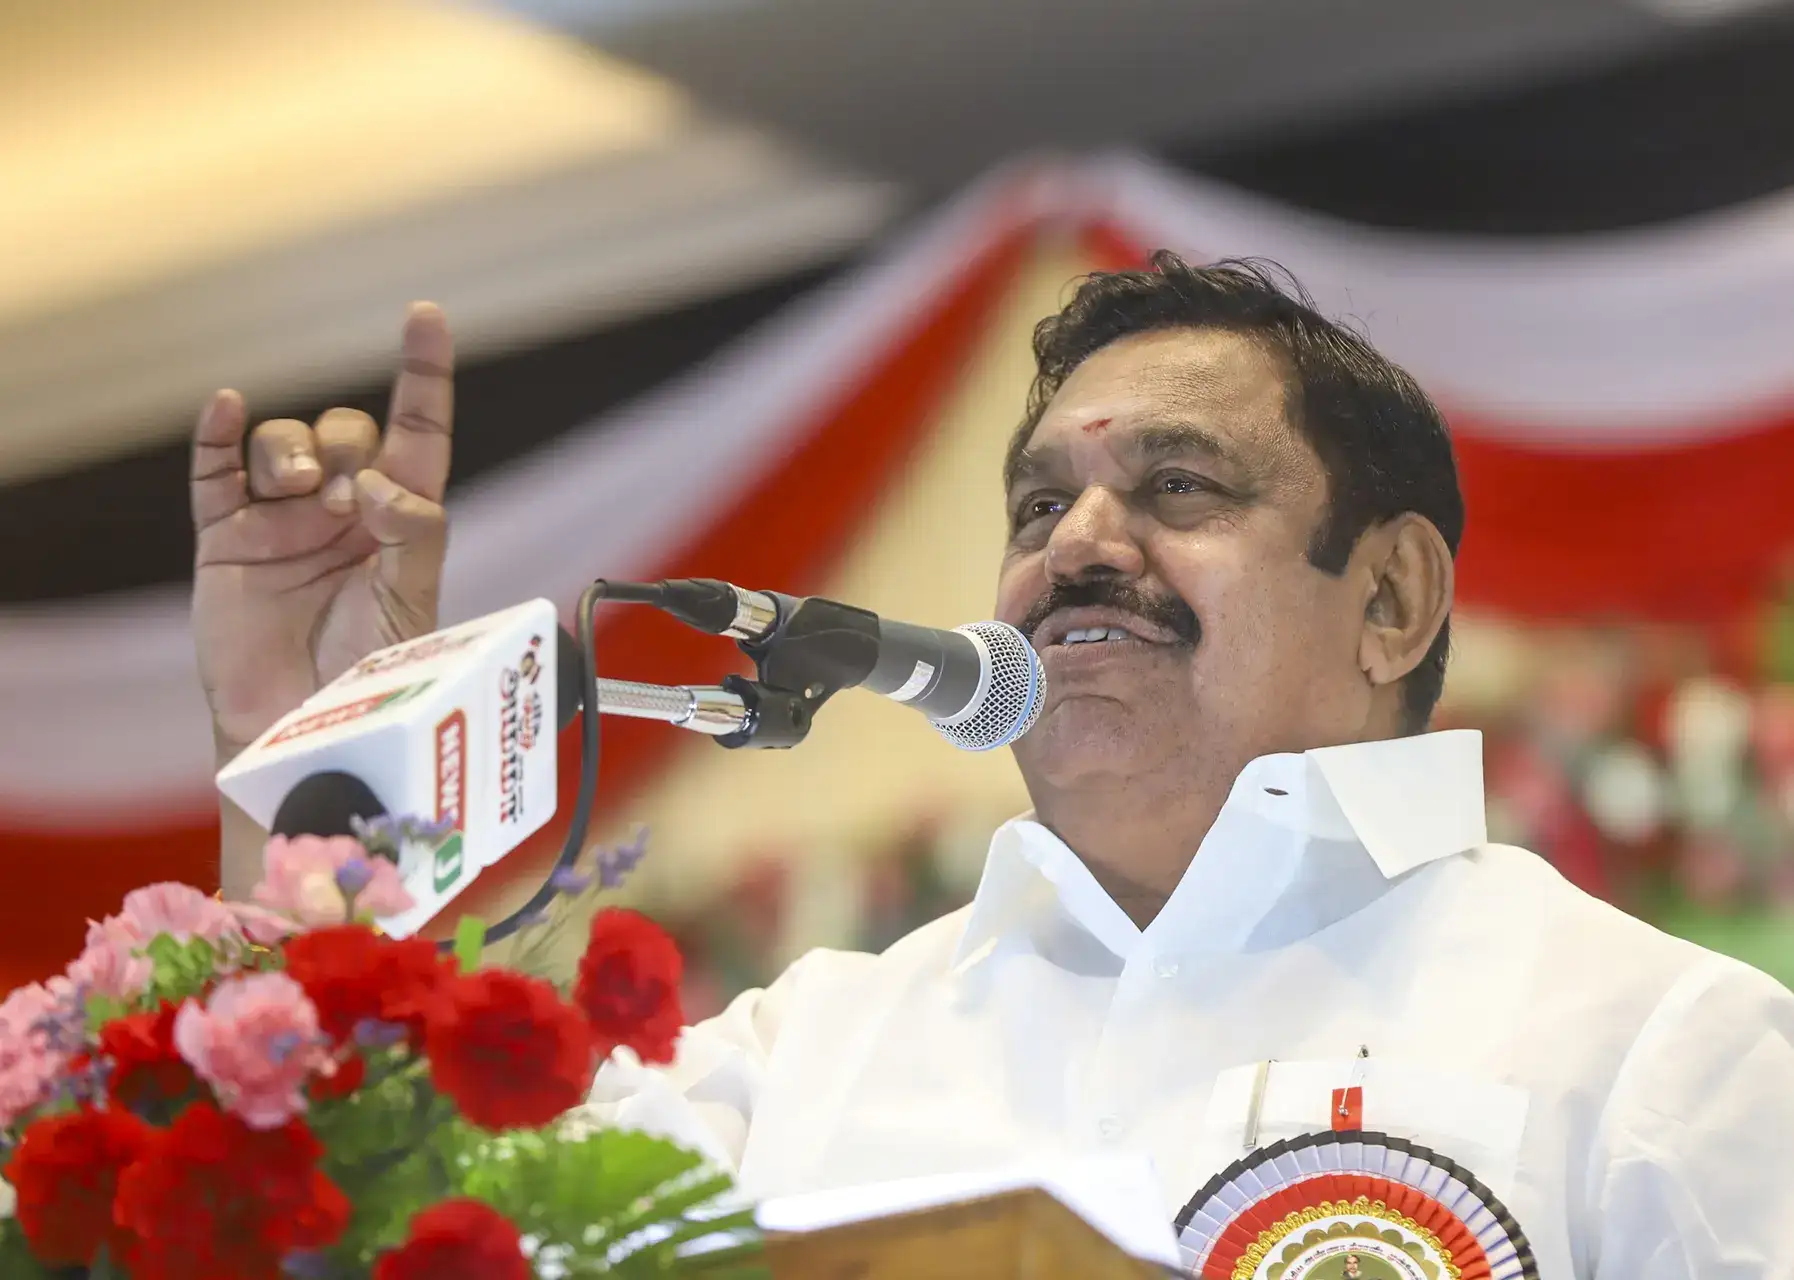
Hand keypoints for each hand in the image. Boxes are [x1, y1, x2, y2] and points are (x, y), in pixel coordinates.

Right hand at [192, 303, 454, 759]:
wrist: (302, 728)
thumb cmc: (368, 674)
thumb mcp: (412, 604)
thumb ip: (414, 535)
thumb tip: (380, 482)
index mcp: (398, 517)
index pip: (418, 430)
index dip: (423, 373)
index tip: (424, 315)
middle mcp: (342, 507)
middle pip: (347, 429)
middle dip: (349, 443)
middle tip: (347, 498)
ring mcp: (281, 517)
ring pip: (284, 440)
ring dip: (292, 447)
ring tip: (301, 490)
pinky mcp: (226, 536)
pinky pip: (214, 470)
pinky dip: (217, 434)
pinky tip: (224, 408)